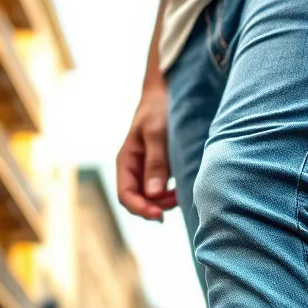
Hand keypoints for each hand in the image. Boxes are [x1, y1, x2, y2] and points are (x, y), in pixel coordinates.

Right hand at [116, 85, 178, 221]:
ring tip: (181, 193)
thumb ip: (155, 162)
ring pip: (151, 199)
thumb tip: (153, 194)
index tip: (159, 215)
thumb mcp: (156, 133)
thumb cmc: (158, 108)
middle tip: (176, 201)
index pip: (125, 196)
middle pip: (138, 201)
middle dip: (154, 207)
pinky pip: (162, 192)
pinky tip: (182, 189)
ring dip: (165, 203)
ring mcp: (147, 171)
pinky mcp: (161, 170)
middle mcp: (135, 170)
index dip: (140, 209)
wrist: (167, 92)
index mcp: (126, 161)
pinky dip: (171, 196)